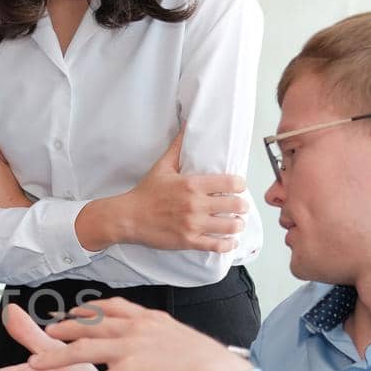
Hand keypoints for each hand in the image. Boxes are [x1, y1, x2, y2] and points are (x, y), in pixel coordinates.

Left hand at [34, 297, 252, 370]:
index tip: (72, 313)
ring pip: (82, 350)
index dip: (87, 310)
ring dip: (55, 358)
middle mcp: (136, 328)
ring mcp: (131, 348)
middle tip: (45, 333)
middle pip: (89, 325)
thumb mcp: (179, 335)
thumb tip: (152, 336)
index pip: (111, 307)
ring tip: (35, 365)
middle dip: (63, 328)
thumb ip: (159, 333)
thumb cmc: (206, 361)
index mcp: (148, 318)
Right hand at [76, 127, 248, 252]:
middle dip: (242, 206)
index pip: (231, 182)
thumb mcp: (162, 166)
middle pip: (236, 205)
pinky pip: (217, 245)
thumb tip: (187, 124)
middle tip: (240, 206)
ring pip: (230, 226)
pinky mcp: (188, 241)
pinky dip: (227, 244)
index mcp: (192, 184)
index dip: (240, 185)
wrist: (128, 217)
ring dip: (237, 224)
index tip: (239, 187)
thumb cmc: (145, 193)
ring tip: (236, 223)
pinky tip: (229, 241)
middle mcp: (195, 204)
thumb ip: (178, 147)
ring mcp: (193, 224)